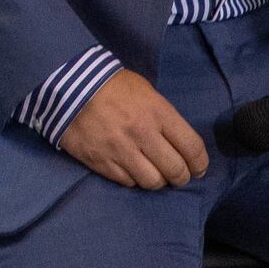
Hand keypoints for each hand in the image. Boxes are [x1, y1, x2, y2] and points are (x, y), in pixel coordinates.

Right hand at [59, 69, 210, 188]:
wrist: (68, 88)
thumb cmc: (112, 85)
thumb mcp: (146, 92)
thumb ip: (163, 117)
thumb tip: (176, 142)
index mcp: (158, 113)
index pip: (192, 147)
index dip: (200, 163)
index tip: (198, 168)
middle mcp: (143, 134)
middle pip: (175, 170)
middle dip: (182, 177)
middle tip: (178, 175)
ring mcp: (121, 151)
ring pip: (152, 182)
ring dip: (158, 181)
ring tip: (154, 175)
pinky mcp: (101, 162)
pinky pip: (127, 182)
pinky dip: (133, 179)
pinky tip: (132, 170)